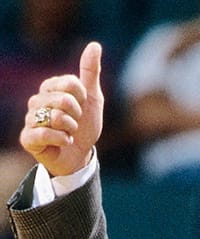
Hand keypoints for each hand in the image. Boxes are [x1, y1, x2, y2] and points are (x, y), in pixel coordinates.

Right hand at [20, 41, 103, 176]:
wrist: (80, 156)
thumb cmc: (84, 127)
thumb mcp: (92, 98)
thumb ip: (90, 72)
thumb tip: (95, 45)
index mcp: (50, 88)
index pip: (70, 83)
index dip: (82, 98)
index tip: (81, 107)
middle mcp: (37, 100)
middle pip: (64, 100)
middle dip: (77, 116)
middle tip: (75, 123)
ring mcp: (30, 119)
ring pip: (55, 118)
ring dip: (70, 129)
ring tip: (68, 133)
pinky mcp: (28, 138)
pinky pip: (44, 133)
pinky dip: (61, 139)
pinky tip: (64, 142)